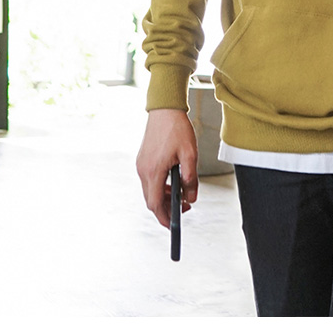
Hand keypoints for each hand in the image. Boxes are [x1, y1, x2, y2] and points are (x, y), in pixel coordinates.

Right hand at [136, 108, 198, 228]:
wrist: (164, 107)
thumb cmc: (176, 128)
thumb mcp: (190, 154)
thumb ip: (190, 179)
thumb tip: (191, 198)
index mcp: (154, 171)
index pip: (155, 204)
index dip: (164, 218)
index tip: (173, 225)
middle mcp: (143, 170)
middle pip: (151, 200)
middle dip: (166, 208)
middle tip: (184, 206)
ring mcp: (141, 164)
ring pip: (149, 191)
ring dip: (163, 197)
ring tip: (180, 193)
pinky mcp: (142, 159)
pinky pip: (149, 180)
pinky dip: (159, 186)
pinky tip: (171, 182)